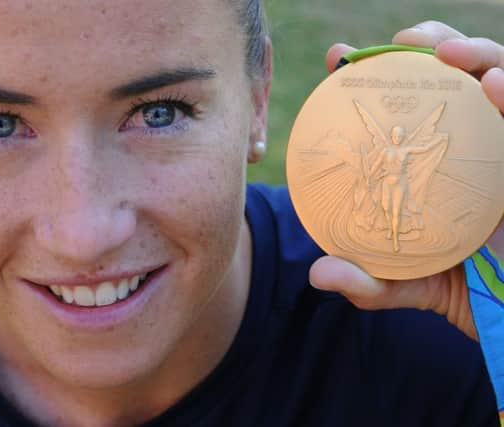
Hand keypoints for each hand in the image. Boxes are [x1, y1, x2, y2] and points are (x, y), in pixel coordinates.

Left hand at [311, 22, 503, 340]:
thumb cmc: (457, 288)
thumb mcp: (404, 282)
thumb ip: (365, 280)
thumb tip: (318, 274)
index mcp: (429, 163)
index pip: (400, 107)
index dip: (370, 75)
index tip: (339, 58)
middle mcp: (468, 146)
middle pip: (451, 78)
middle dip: (427, 47)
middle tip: (401, 43)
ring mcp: (500, 148)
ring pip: (495, 79)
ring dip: (474, 55)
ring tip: (444, 54)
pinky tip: (496, 86)